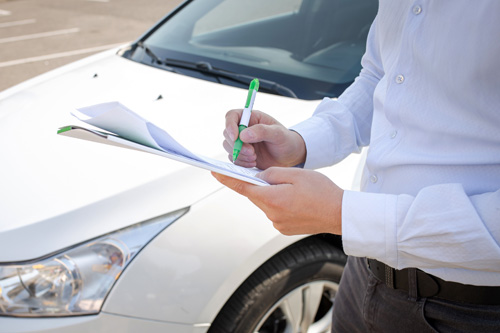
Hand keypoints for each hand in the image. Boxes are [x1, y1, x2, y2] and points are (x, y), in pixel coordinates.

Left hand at [212, 168, 342, 235]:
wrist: (339, 213)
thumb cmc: (322, 192)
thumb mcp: (296, 174)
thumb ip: (272, 173)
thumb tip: (259, 176)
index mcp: (272, 198)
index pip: (243, 187)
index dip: (227, 179)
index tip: (215, 172)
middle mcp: (271, 214)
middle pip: (256, 195)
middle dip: (261, 185)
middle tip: (278, 178)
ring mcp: (277, 223)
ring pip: (266, 203)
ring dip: (273, 195)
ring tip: (294, 191)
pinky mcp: (284, 229)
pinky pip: (274, 212)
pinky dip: (280, 204)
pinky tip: (296, 201)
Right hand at [223, 109, 305, 168]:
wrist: (289, 157)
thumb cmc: (286, 140)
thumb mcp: (278, 134)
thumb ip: (262, 131)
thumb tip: (243, 134)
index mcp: (251, 117)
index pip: (232, 116)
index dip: (230, 125)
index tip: (235, 137)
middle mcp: (243, 128)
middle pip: (227, 133)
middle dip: (236, 145)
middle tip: (252, 152)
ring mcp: (241, 142)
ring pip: (228, 146)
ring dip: (239, 154)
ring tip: (255, 157)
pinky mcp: (242, 154)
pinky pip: (233, 158)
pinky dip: (241, 162)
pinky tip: (253, 163)